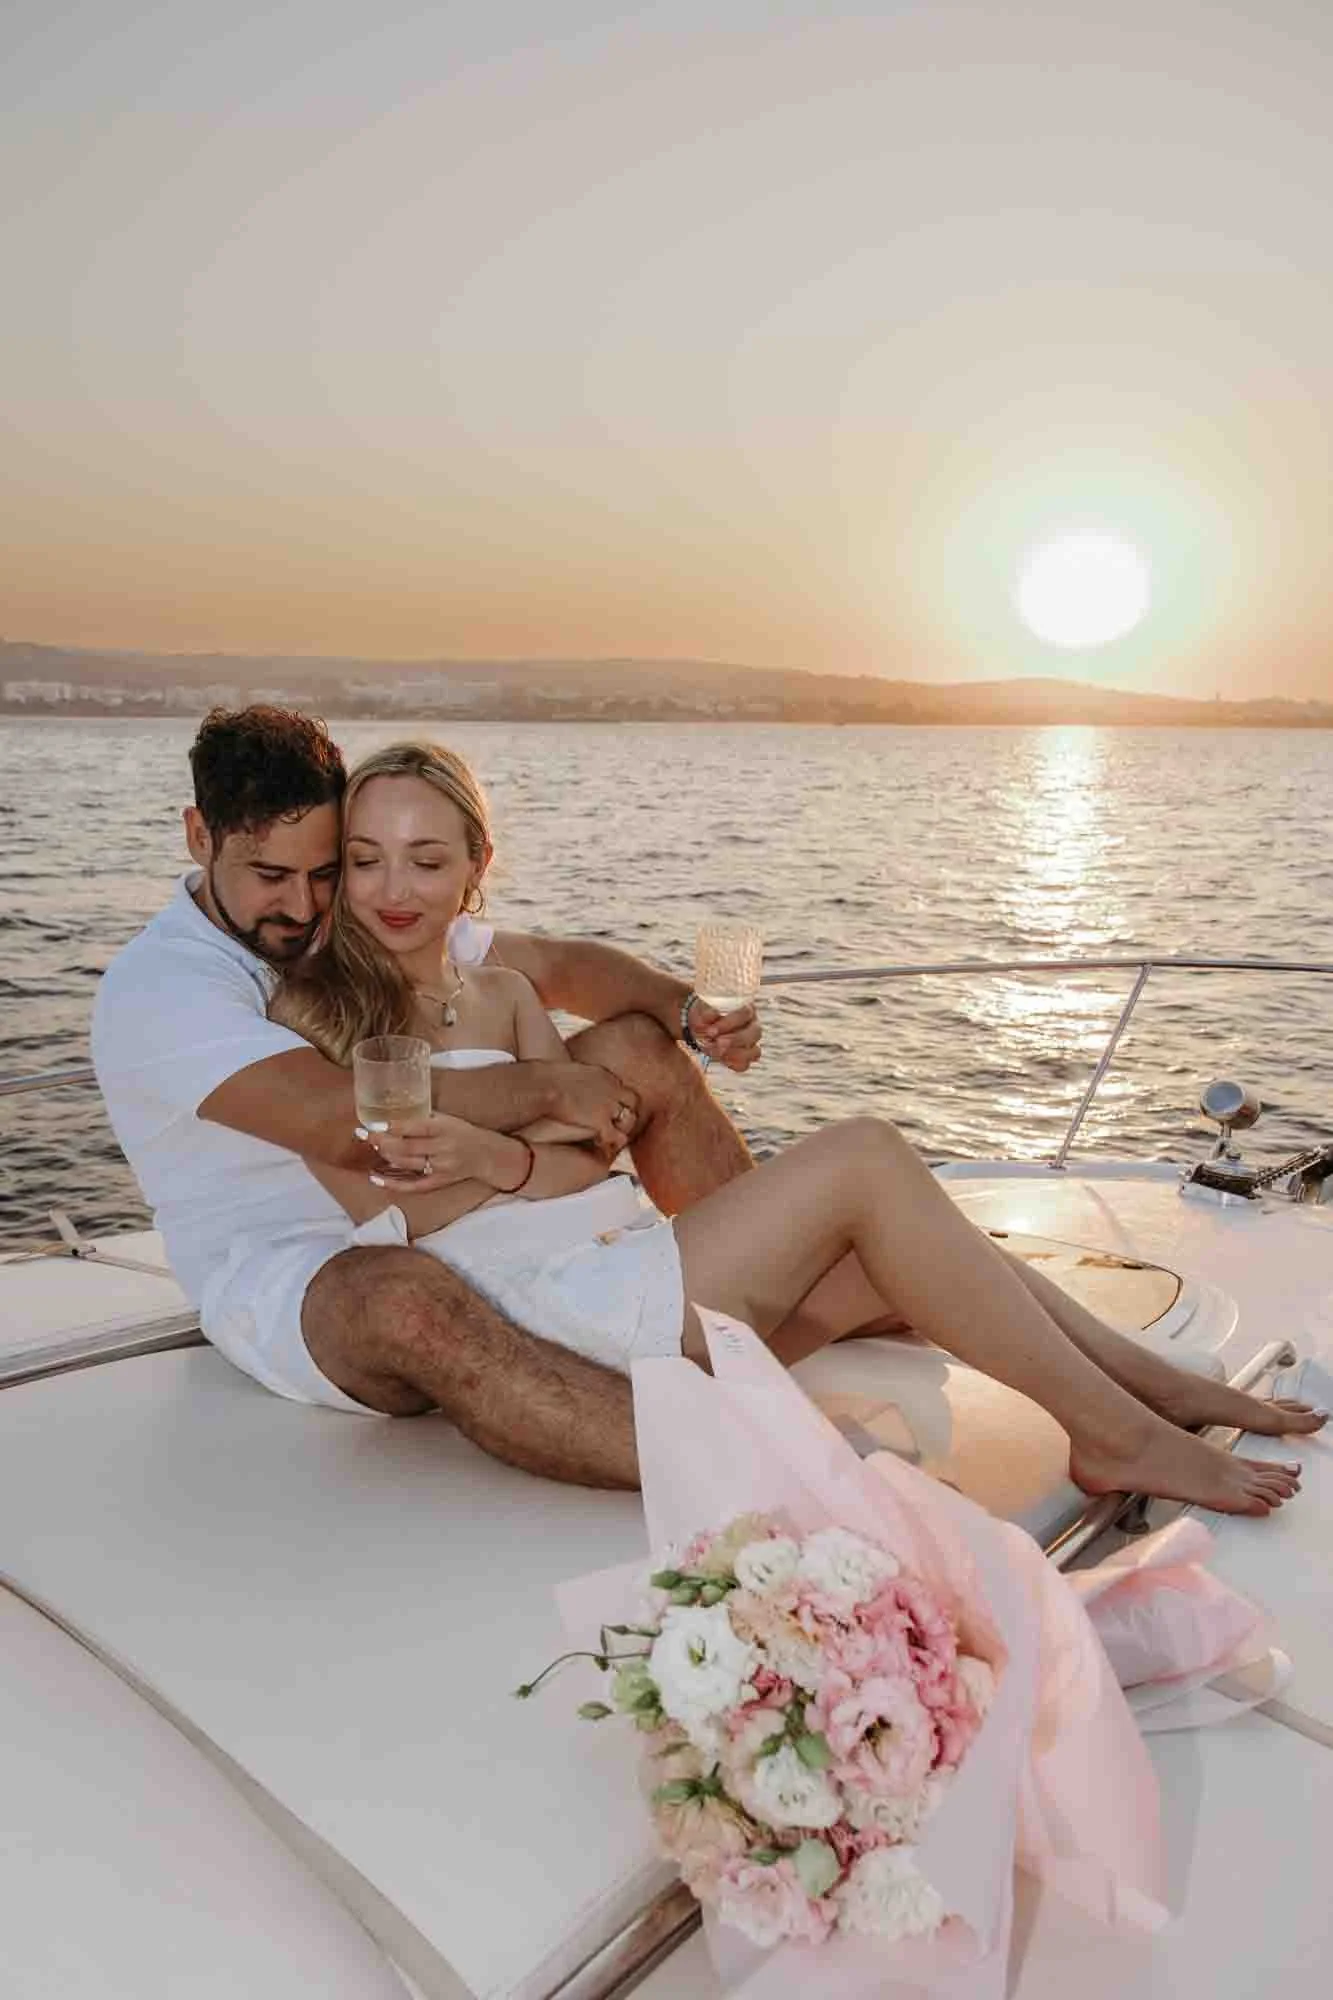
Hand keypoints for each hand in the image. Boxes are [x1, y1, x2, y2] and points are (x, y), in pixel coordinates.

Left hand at [363, 1110, 494, 1192]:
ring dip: (385, 1155)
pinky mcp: (438, 1182)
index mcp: (445, 1128)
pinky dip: (391, 1183)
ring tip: (374, 1146)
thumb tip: (392, 1117)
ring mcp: (440, 1167)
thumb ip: (423, 1118)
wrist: (486, 1155)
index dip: (394, 1126)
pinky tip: (375, 1177)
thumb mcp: (448, 1119)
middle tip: (367, 1135)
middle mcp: (443, 1148)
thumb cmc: (463, 1133)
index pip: (416, 1127)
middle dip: (383, 1141)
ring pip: (405, 1163)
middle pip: (406, 1147)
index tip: (377, 1124)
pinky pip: (411, 1185)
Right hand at [544, 1061, 638, 1160]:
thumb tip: (566, 1083)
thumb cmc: (544, 1079)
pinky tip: (599, 1143)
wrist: (544, 1086)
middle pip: (633, 1102)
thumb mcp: (568, 1072)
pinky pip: (617, 1137)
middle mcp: (612, 1088)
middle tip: (614, 1125)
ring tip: (609, 1137)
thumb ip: (577, 1079)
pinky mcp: (602, 1122)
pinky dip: (610, 1142)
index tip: (609, 1110)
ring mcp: (609, 1106)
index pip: (622, 1088)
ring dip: (621, 1128)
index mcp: (603, 1074)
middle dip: (625, 1113)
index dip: (619, 1101)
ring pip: (629, 1120)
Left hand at [687, 998, 761, 1072]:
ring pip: (754, 1051)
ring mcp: (752, 1043)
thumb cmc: (705, 1016)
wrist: (700, 1029)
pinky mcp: (746, 1058)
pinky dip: (733, 1063)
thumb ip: (707, 1013)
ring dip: (734, 1053)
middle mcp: (754, 1025)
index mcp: (747, 1009)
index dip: (729, 1023)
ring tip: (715, 1052)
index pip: (745, 1013)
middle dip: (734, 1039)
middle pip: (755, 1033)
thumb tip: (714, 1014)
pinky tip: (722, 1059)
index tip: (711, 1031)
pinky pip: (745, 1064)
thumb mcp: (702, 1011)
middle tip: (717, 1043)